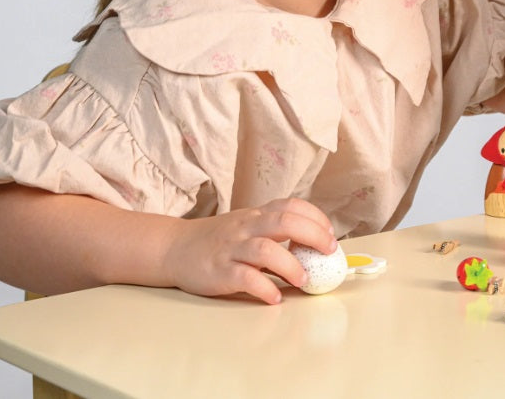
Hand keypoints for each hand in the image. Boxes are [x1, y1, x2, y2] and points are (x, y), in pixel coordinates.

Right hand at [163, 197, 337, 303]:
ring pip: (266, 250)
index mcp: (256, 215)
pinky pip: (245, 278)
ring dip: (290, 265)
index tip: (330, 233)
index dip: (315, 217)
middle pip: (284, 222)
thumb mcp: (247, 226)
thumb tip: (313, 248)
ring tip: (303, 280)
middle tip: (328, 252)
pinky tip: (275, 297)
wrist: (174, 248)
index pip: (291, 206)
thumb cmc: (218, 240)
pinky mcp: (219, 271)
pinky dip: (264, 288)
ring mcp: (232, 248)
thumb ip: (275, 231)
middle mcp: (246, 227)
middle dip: (313, 235)